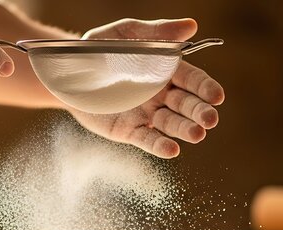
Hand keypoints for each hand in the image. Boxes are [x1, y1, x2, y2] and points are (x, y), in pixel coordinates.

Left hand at [73, 18, 224, 157]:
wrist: (66, 72)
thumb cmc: (99, 48)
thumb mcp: (126, 34)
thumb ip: (156, 32)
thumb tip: (191, 26)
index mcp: (165, 70)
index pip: (192, 80)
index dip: (205, 88)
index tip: (217, 96)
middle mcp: (161, 94)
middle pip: (186, 104)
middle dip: (200, 111)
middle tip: (210, 119)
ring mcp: (146, 114)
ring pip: (171, 124)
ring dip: (185, 129)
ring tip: (197, 134)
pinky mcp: (128, 131)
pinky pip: (147, 139)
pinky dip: (160, 146)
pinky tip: (172, 150)